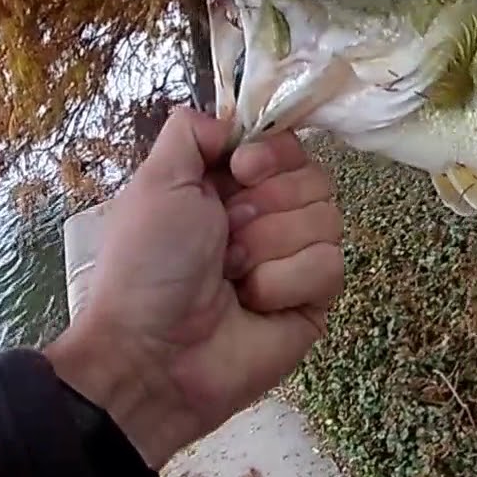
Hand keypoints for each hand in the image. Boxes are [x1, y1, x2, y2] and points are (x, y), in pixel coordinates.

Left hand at [45, 107, 343, 468]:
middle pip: (314, 178)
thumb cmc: (147, 267)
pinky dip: (284, 282)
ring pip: (326, 220)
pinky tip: (253, 303)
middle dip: (264, 207)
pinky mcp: (314, 301)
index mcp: (230, 186)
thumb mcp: (156, 182)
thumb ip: (192, 133)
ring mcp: (294, 260)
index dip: (272, 154)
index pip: (287, 145)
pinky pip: (328, 266)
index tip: (241, 171)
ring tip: (233, 276)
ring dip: (269, 246)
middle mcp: (267, 218)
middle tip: (225, 238)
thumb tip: (234, 122)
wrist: (152, 354)